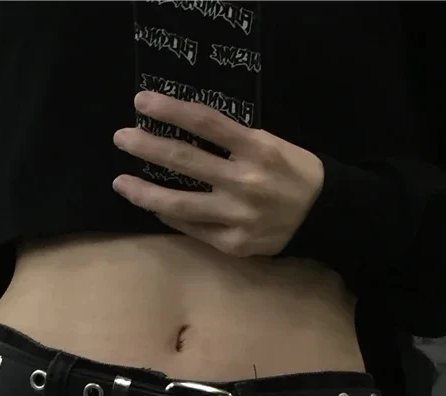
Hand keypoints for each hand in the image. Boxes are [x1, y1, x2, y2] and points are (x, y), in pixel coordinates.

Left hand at [112, 91, 324, 257]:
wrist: (324, 215)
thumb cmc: (295, 173)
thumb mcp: (272, 145)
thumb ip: (234, 142)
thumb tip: (187, 135)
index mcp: (257, 149)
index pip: (205, 122)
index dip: (170, 110)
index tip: (142, 101)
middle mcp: (244, 182)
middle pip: (184, 161)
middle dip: (146, 147)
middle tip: (121, 137)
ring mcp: (237, 217)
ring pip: (179, 205)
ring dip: (144, 192)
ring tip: (121, 183)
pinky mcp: (233, 244)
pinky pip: (193, 229)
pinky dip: (171, 217)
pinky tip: (155, 208)